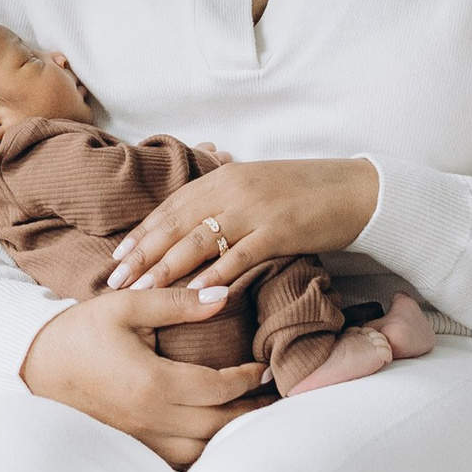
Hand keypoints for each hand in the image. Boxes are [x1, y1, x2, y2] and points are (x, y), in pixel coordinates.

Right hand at [22, 295, 272, 467]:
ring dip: (231, 435)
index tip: (262, 366)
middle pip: (220, 426)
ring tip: (251, 415)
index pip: (219, 389)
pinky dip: (204, 449)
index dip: (248, 379)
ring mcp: (141, 439)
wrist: (32, 366)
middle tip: (272, 395)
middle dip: (252, 411)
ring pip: (203, 450)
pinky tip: (214, 433)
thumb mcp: (124, 306)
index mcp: (153, 383)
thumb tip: (223, 296)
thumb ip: (176, 302)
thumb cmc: (78, 332)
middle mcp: (151, 419)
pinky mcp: (132, 447)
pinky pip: (179, 459)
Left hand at [107, 156, 379, 305]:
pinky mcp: (278, 230)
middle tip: (115, 281)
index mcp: (223, 177)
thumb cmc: (305, 193)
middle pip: (175, 225)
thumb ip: (224, 201)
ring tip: (142, 291)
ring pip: (198, 242)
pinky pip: (239, 257)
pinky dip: (215, 276)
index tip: (117, 256)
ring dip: (166, 269)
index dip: (142, 233)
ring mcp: (254, 209)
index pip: (170, 207)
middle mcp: (231, 188)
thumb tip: (194, 226)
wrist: (356, 190)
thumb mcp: (256, 187)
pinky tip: (196, 294)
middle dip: (142, 255)